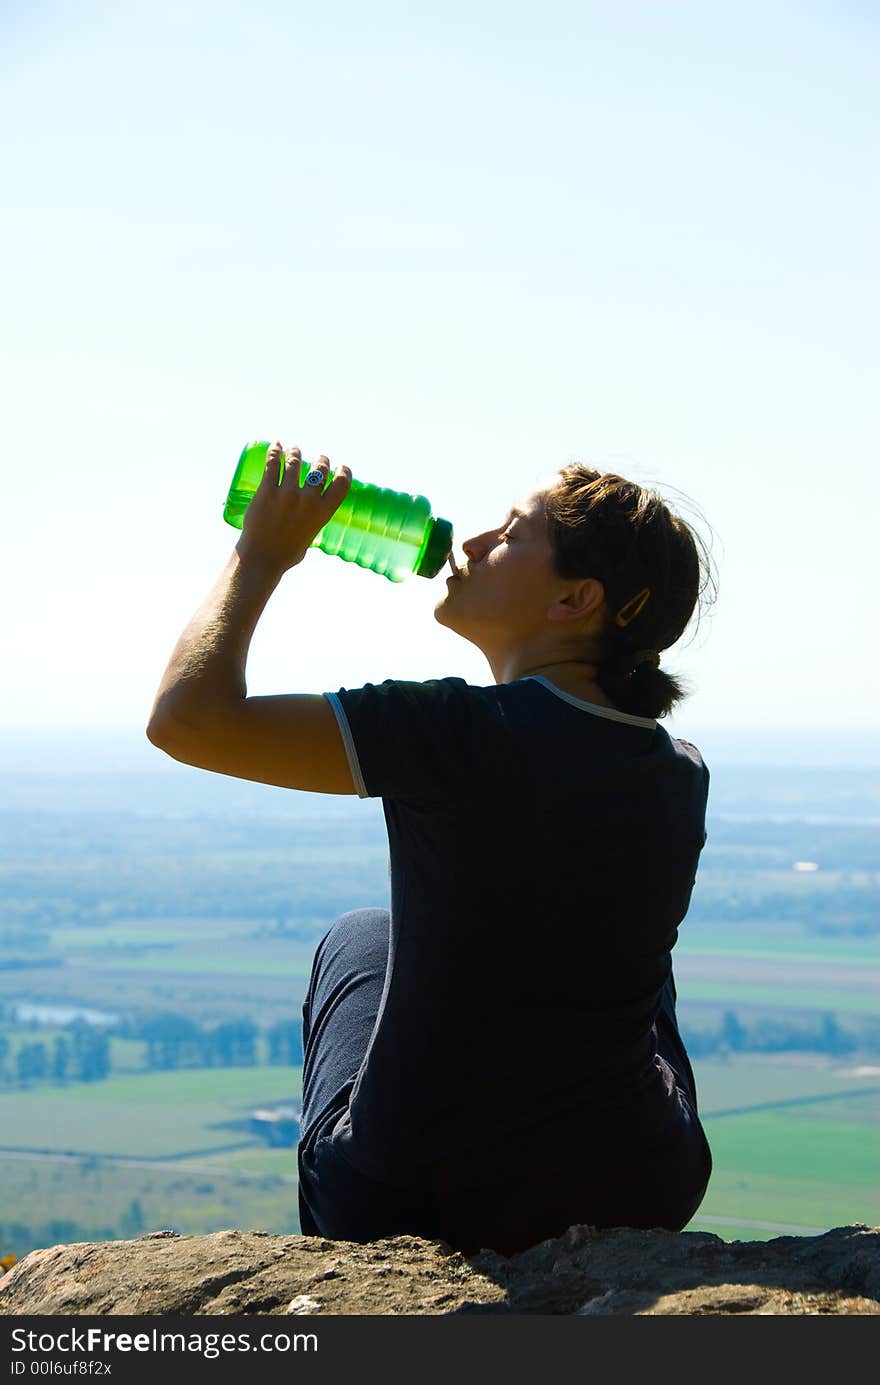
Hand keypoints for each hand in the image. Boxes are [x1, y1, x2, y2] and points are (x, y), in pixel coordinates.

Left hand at [235, 442, 351, 574]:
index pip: (341, 484)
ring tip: (295, 449)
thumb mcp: (310, 535)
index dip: (344, 472)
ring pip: (295, 462)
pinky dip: (275, 451)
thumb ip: (312, 520)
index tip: (341, 467)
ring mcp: (287, 493)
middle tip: (318, 458)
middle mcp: (308, 500)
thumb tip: (310, 513)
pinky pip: (273, 464)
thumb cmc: (287, 553)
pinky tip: (277, 445)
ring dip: (296, 452)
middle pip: (319, 469)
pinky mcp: (267, 490)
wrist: (262, 558)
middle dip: (321, 460)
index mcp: (323, 513)